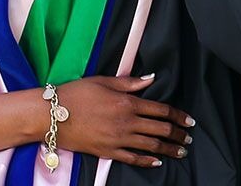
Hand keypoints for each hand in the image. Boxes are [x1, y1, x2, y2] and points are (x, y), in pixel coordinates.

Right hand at [55, 74, 194, 167]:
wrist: (51, 115)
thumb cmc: (75, 94)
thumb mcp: (103, 81)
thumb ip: (130, 82)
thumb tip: (151, 78)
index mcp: (127, 103)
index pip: (161, 110)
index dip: (179, 116)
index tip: (189, 121)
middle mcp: (126, 122)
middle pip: (161, 130)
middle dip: (178, 134)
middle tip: (189, 138)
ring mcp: (117, 139)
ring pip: (151, 146)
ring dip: (169, 149)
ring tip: (180, 151)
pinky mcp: (107, 152)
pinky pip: (132, 158)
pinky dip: (147, 160)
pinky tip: (157, 161)